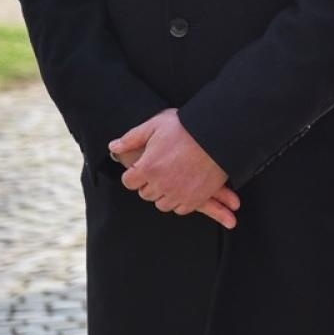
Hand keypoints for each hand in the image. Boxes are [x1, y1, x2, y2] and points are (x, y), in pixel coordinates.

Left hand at [111, 110, 236, 227]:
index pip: (129, 182)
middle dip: (150, 183)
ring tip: (174, 179)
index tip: (143, 167)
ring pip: (162, 204)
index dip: (134, 174)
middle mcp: (160, 184)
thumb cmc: (187, 127)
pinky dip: (181, 200)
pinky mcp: (195, 199)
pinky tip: (185, 187)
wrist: (220, 135)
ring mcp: (178, 193)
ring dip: (164, 194)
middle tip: (161, 170)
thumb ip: (131, 138)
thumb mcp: (156, 125)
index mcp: (147, 167)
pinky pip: (181, 209)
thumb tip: (113, 147)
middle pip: (145, 194)